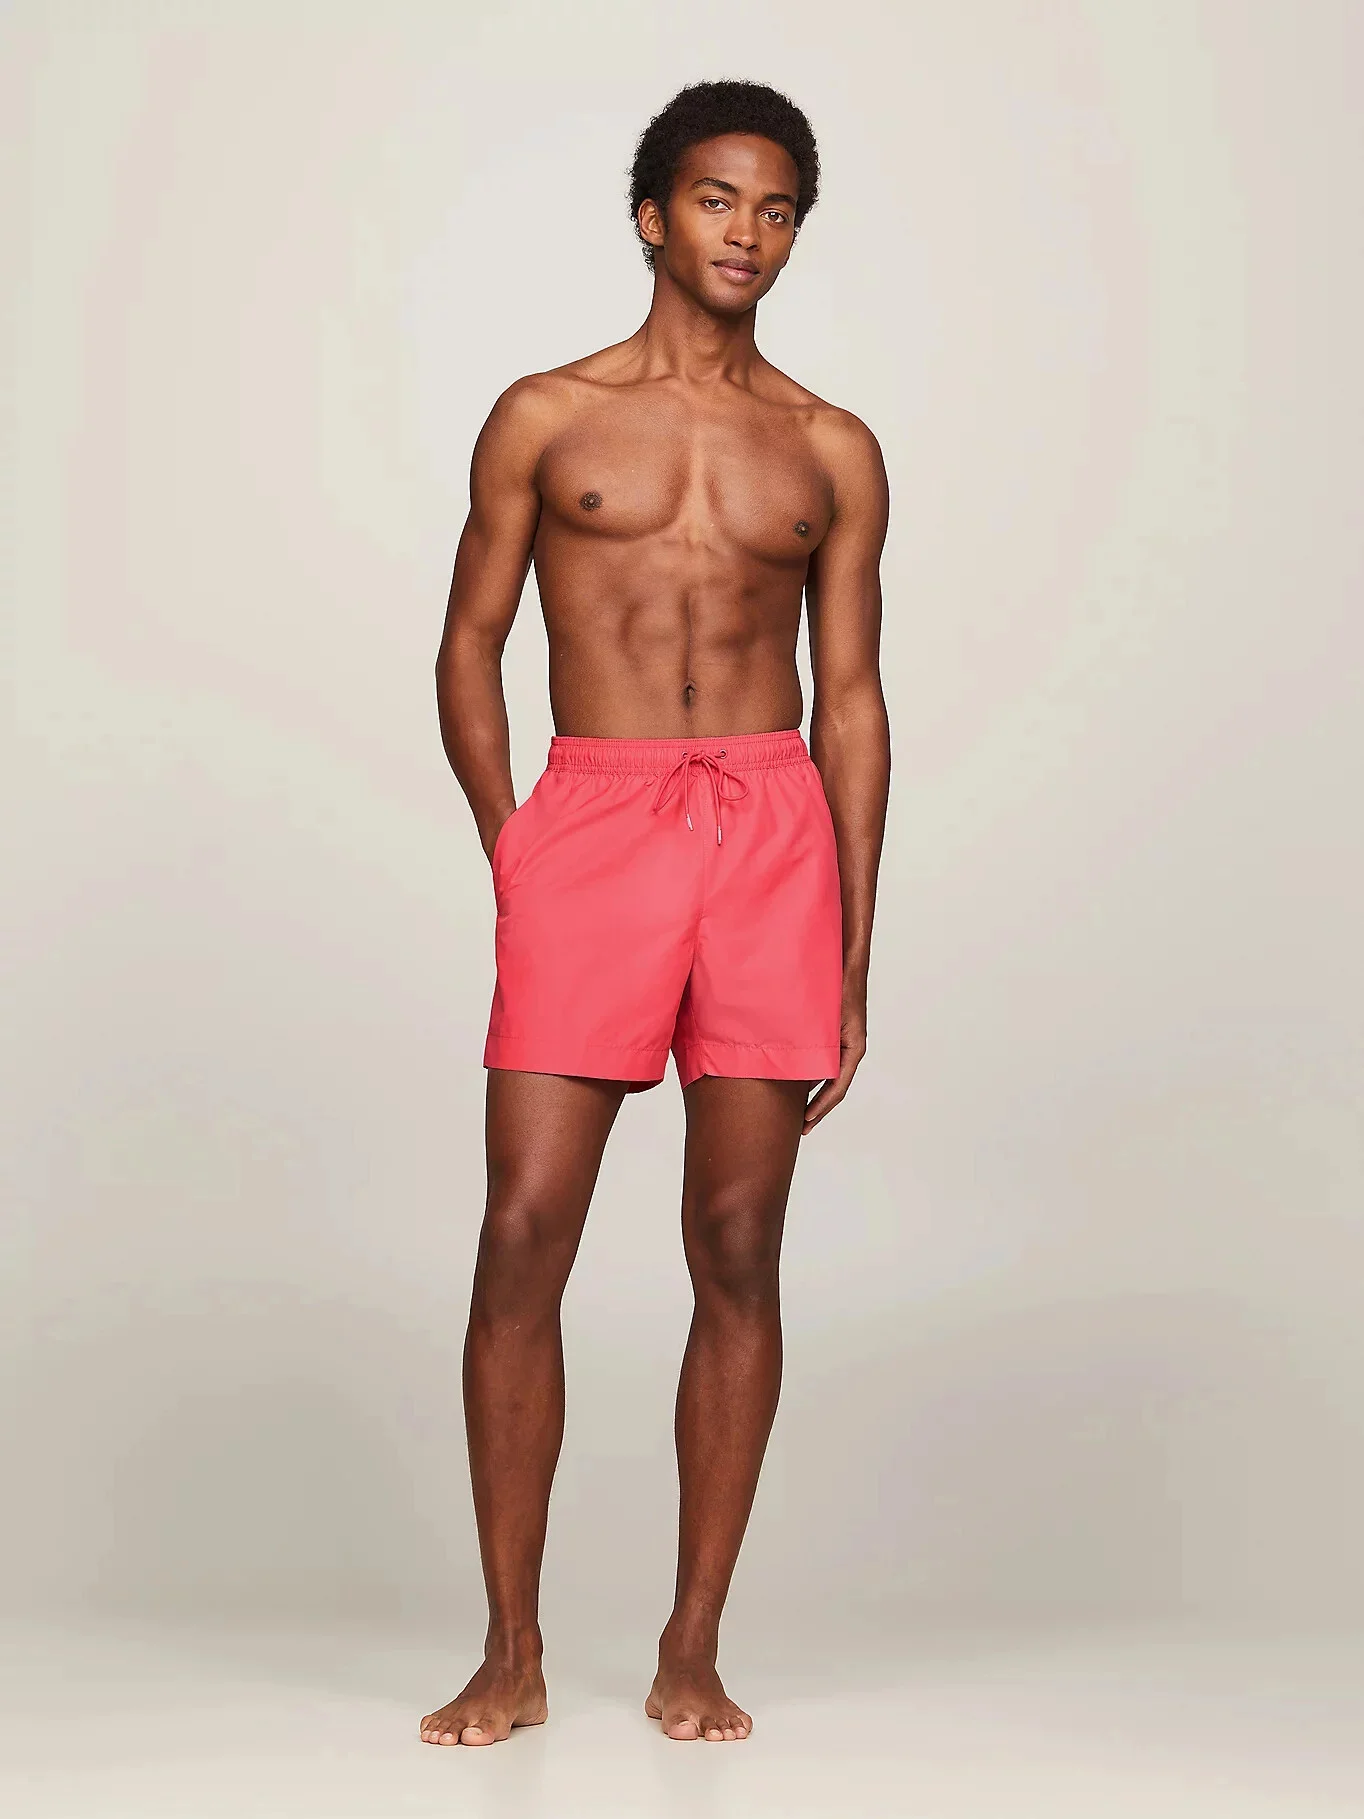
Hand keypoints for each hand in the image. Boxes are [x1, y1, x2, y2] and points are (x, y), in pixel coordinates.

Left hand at [802, 982, 866, 1134]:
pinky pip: (821, 1059)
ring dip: (811, 1091)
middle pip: (832, 1087)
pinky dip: (809, 1073)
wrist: (845, 961)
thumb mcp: (829, 1019)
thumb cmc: (840, 985)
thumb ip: (818, 1044)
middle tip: (799, 1127)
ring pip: (826, 1074)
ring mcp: (841, 1042)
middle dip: (816, 1107)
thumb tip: (797, 1070)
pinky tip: (791, 1079)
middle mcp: (848, 1049)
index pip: (837, 1088)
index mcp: (853, 1049)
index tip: (806, 1122)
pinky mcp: (832, 1034)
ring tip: (793, 1110)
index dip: (821, 1108)